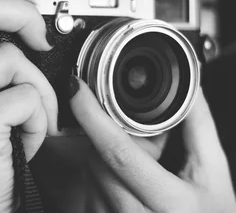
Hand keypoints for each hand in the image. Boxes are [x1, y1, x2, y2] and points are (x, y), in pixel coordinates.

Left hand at [68, 76, 235, 211]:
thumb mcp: (212, 176)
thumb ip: (199, 129)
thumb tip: (187, 91)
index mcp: (168, 203)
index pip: (118, 151)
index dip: (94, 116)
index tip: (79, 89)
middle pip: (98, 158)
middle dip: (110, 141)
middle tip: (140, 146)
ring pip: (89, 174)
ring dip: (105, 160)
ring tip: (138, 172)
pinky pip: (87, 191)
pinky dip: (100, 180)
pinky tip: (127, 186)